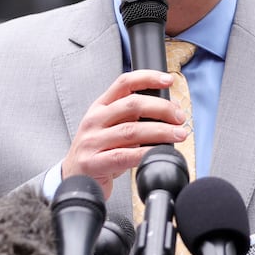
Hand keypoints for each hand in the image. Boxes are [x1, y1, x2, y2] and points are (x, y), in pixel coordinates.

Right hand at [61, 70, 186, 194]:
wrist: (74, 177)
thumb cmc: (99, 151)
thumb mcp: (112, 127)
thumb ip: (134, 117)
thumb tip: (170, 110)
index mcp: (100, 106)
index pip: (124, 83)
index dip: (148, 78)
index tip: (167, 80)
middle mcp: (94, 120)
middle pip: (132, 105)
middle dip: (162, 108)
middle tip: (179, 117)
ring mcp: (92, 141)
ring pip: (131, 130)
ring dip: (161, 131)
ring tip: (178, 134)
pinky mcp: (93, 162)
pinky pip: (124, 156)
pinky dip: (145, 152)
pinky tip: (158, 152)